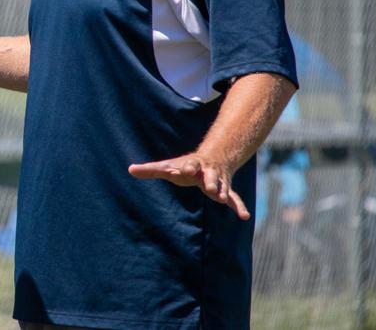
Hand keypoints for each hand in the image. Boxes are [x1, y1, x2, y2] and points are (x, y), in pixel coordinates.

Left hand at [128, 152, 250, 219]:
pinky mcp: (226, 190)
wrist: (212, 160)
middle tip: (209, 187)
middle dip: (210, 180)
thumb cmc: (184, 166)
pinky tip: (245, 217)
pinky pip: (235, 198)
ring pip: (223, 186)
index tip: (182, 170)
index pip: (188, 164)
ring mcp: (218, 181)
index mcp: (191, 165)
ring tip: (222, 199)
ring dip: (223, 192)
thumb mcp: (168, 167)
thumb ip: (151, 170)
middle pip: (209, 175)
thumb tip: (130, 169)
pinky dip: (240, 206)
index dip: (185, 168)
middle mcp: (207, 172)